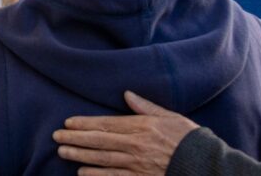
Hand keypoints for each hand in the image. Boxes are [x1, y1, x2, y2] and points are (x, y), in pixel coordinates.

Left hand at [52, 90, 197, 174]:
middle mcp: (136, 145)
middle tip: (56, 137)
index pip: (106, 124)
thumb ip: (146, 107)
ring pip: (102, 159)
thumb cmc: (188, 137)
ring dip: (80, 156)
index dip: (85, 124)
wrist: (204, 165)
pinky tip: (82, 173)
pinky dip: (97, 175)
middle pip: (99, 141)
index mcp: (142, 126)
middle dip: (75, 139)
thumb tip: (127, 94)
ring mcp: (136, 164)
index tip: (68, 123)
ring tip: (63, 153)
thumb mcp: (169, 116)